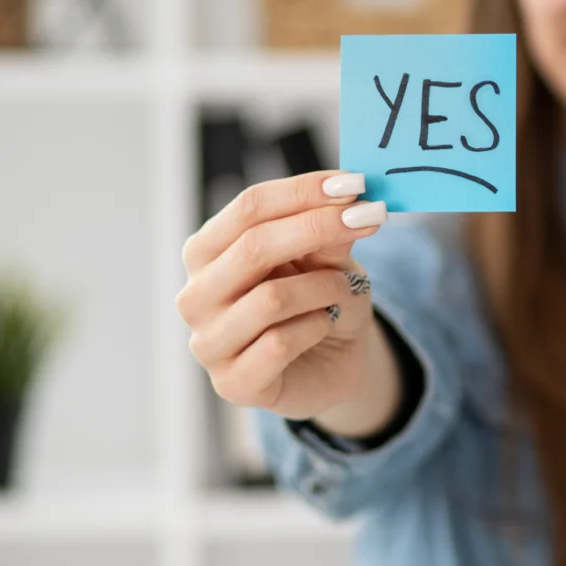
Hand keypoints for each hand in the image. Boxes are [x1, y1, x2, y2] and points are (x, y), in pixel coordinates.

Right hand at [175, 171, 393, 426]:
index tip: (354, 183)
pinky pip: (279, 343)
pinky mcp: (232, 383)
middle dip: (318, 228)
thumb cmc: (319, 304)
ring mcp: (208, 342)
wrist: (331, 367)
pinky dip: (316, 327)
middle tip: (368, 218)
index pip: (248, 208)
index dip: (302, 191)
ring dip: (324, 287)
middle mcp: (196, 295)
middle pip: (253, 247)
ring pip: (271, 298)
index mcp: (207, 253)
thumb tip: (348, 199)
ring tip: (344, 290)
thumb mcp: (329, 261)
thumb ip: (328, 236)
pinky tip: (324, 325)